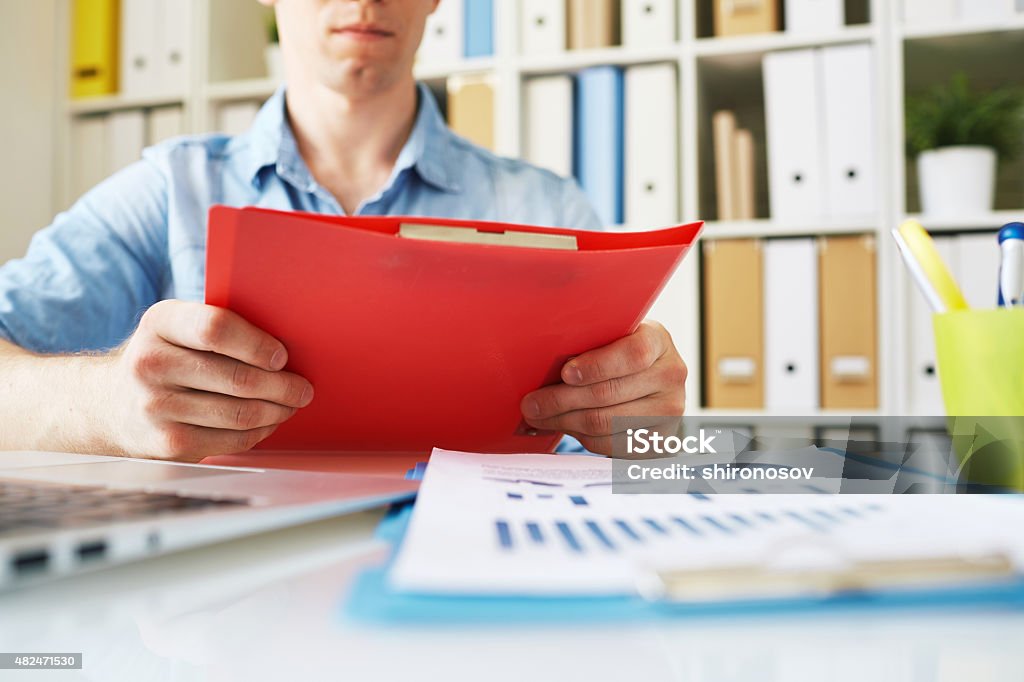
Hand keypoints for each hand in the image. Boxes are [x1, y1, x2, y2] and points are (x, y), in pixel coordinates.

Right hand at [98, 300, 312, 461]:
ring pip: (240, 414)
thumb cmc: (166, 357)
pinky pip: (232, 440)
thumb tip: (289, 345)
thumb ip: (219, 329)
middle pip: (237, 378)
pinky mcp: (167, 443)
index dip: (257, 345)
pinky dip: (260, 431)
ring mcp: (155, 407)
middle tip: (303, 389)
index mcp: (160, 323)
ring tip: (291, 404)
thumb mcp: (178, 328)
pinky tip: (269, 422)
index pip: (216, 329)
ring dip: (277, 411)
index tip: (283, 356)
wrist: (110, 404)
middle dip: (283, 386)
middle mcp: (150, 363)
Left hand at [520, 321, 685, 455]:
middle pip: (609, 394)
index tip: (565, 373)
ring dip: (564, 421)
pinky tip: (566, 426)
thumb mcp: (612, 336)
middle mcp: (671, 375)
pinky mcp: (660, 441)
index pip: (632, 354)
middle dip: (562, 400)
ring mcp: (670, 411)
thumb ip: (589, 342)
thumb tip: (541, 363)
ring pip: (605, 423)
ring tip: (539, 417)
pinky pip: (610, 444)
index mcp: (659, 341)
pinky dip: (581, 437)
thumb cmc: (619, 353)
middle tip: (531, 404)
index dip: (596, 366)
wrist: (652, 380)